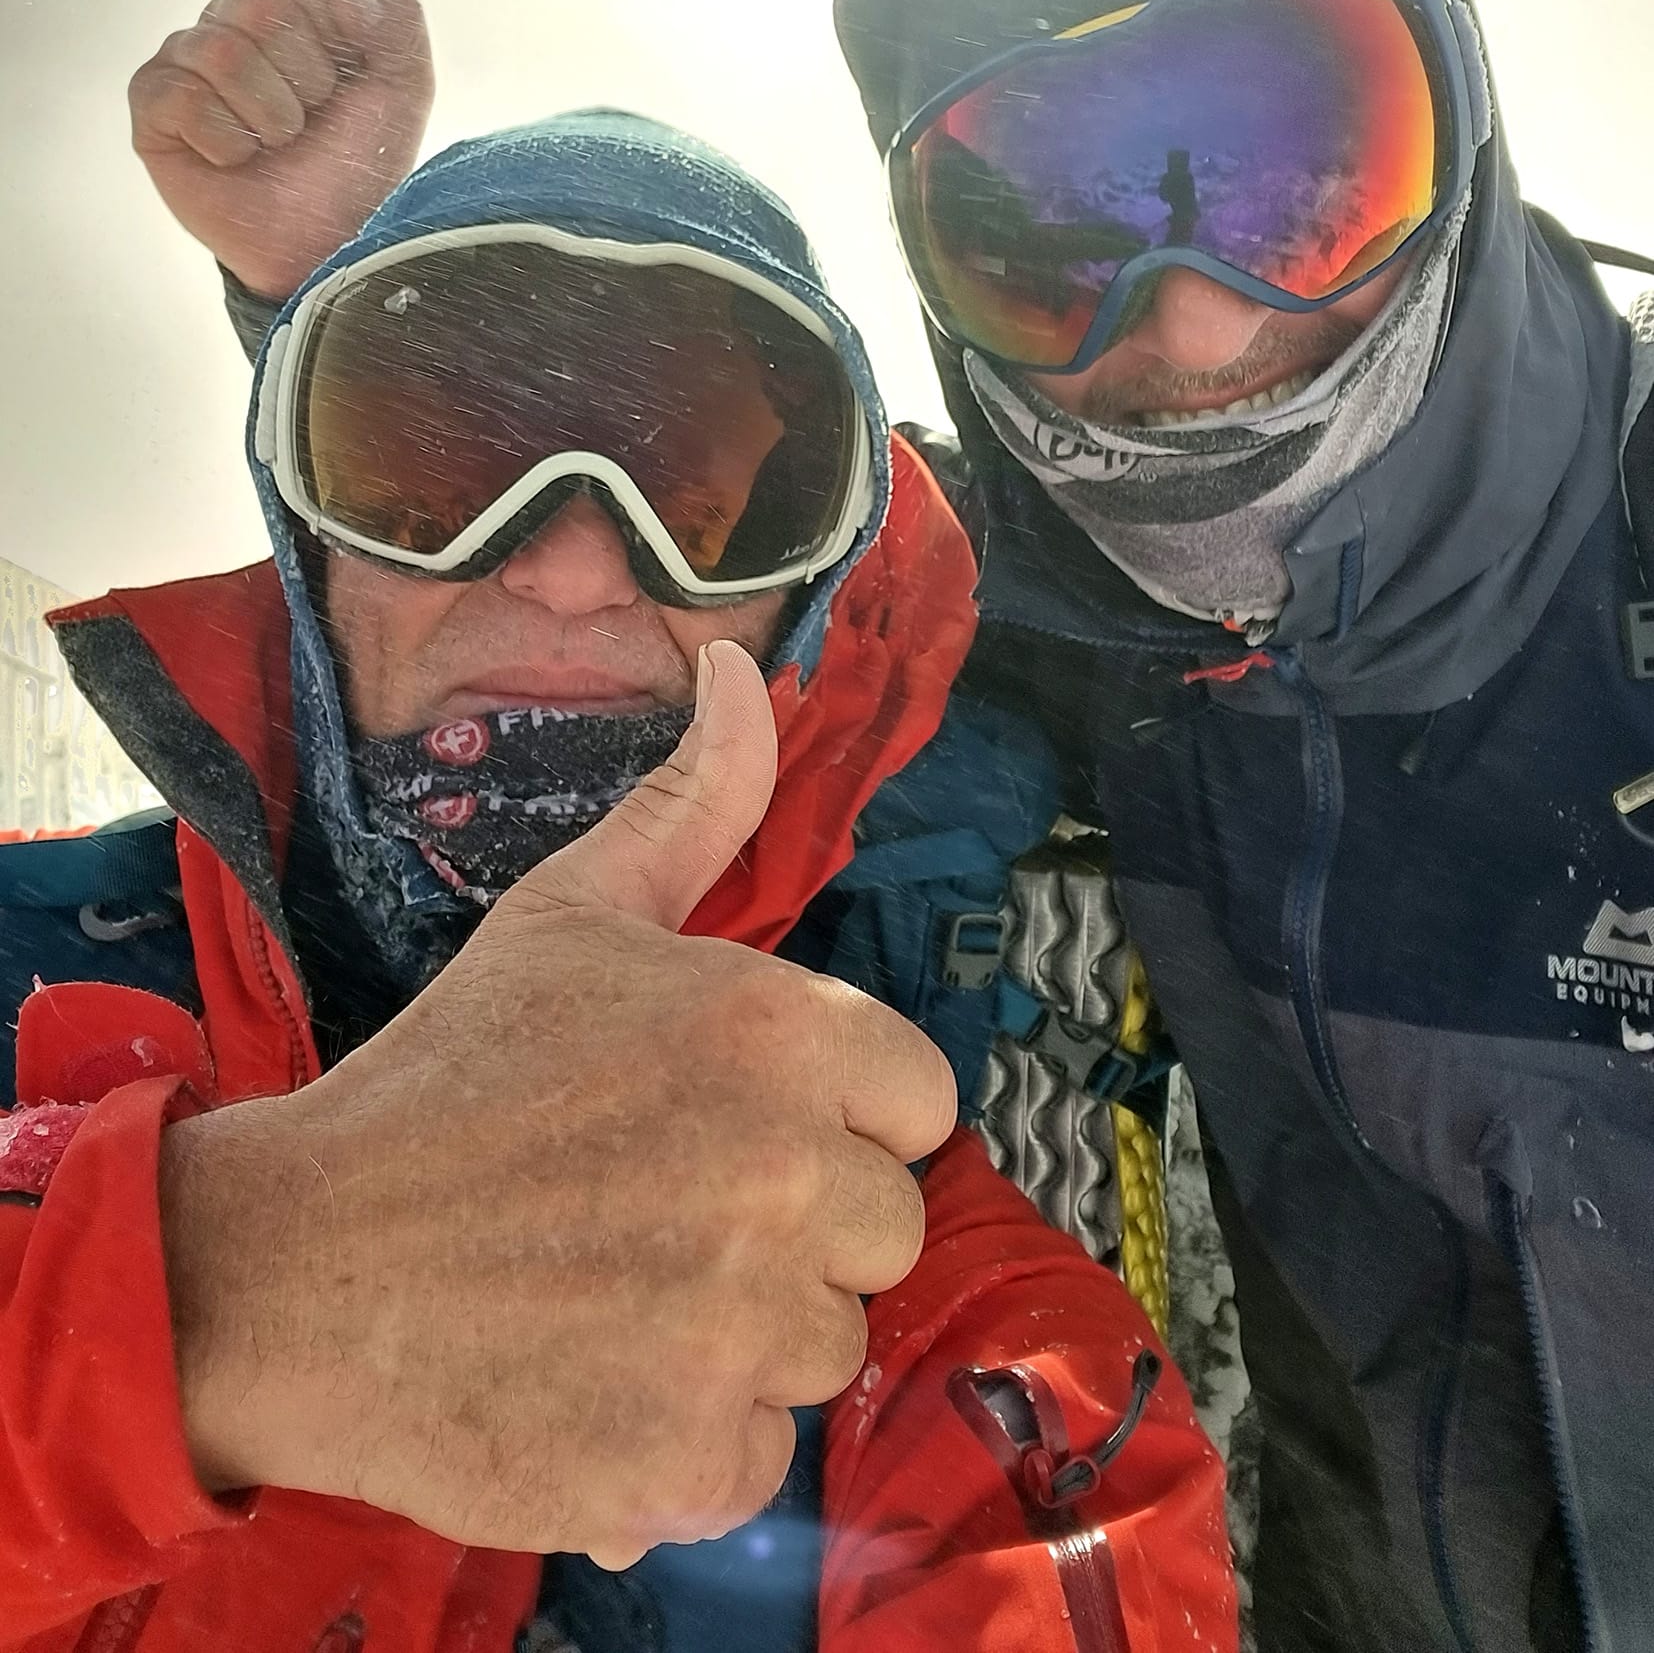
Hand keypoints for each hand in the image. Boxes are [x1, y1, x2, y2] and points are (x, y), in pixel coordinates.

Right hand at [129, 0, 433, 298]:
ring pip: (220, 51)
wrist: (330, 237)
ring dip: (268, 114)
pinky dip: (225, 140)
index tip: (342, 78)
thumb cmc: (360, 161)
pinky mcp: (153, 107)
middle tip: (308, 121)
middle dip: (303, 78)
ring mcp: (186, 60)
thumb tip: (340, 0)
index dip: (330, 29)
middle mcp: (232, 23)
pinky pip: (181, 96)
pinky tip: (236, 159)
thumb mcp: (406, 84)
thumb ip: (395, 14)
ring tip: (276, 143)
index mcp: (290, 6)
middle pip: (260, 6)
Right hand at [158, 642, 955, 1566]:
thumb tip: (735, 671)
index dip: (833, 1119)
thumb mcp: (576, 913)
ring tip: (616, 1292)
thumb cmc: (448, 1081)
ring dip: (742, 1337)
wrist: (300, 1262)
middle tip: (656, 1211)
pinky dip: (688, 1438)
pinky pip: (757, 1454)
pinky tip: (597, 1380)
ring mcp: (742, 1325)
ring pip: (825, 1345)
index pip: (920, 1103)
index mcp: (782, 1033)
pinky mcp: (689, 1457)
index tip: (730, 1129)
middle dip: (793, 1227)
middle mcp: (787, 1172)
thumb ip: (694, 802)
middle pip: (883, 1229)